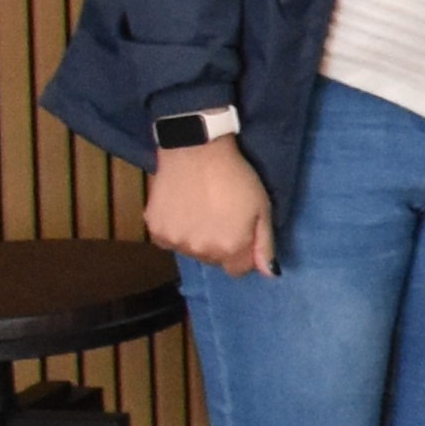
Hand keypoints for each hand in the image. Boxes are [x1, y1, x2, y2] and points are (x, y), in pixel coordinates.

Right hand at [147, 140, 274, 275]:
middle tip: (220, 215)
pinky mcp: (155, 230)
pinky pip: (169, 240)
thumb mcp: (262, 208)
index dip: (242, 253)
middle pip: (214, 260)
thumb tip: (269, 274)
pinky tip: (181, 208)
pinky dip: (176, 229)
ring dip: (196, 237)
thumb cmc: (236, 177)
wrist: (196, 151)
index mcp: (230, 248)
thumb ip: (264, 244)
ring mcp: (175, 242)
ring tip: (200, 209)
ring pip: (191, 251)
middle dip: (220, 244)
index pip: (238, 270)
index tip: (240, 231)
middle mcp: (201, 252)